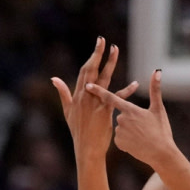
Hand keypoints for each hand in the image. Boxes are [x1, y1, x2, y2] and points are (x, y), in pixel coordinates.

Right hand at [52, 37, 139, 157]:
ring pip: (103, 79)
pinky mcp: (104, 111)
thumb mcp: (67, 111)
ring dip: (110, 63)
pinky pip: (116, 97)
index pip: (84, 71)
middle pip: (91, 71)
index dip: (91, 57)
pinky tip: (135, 84)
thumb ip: (63, 93)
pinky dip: (126, 90)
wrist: (87, 148)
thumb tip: (53, 79)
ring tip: (115, 50)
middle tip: (103, 40)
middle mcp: (85, 97)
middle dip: (97, 54)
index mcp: (77, 96)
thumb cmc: (78, 131)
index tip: (98, 44)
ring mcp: (94, 103)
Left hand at [85, 69, 178, 171]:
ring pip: (120, 127)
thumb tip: (157, 71)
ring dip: (129, 130)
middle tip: (143, 127)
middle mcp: (121, 120)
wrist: (160, 153)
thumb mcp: (158, 109)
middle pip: (121, 115)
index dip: (98, 91)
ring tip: (141, 136)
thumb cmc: (161, 130)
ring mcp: (119, 132)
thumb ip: (155, 89)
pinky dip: (127, 139)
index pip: (110, 97)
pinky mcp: (118, 143)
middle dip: (130, 119)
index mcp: (129, 110)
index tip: (87, 85)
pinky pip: (120, 138)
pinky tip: (136, 143)